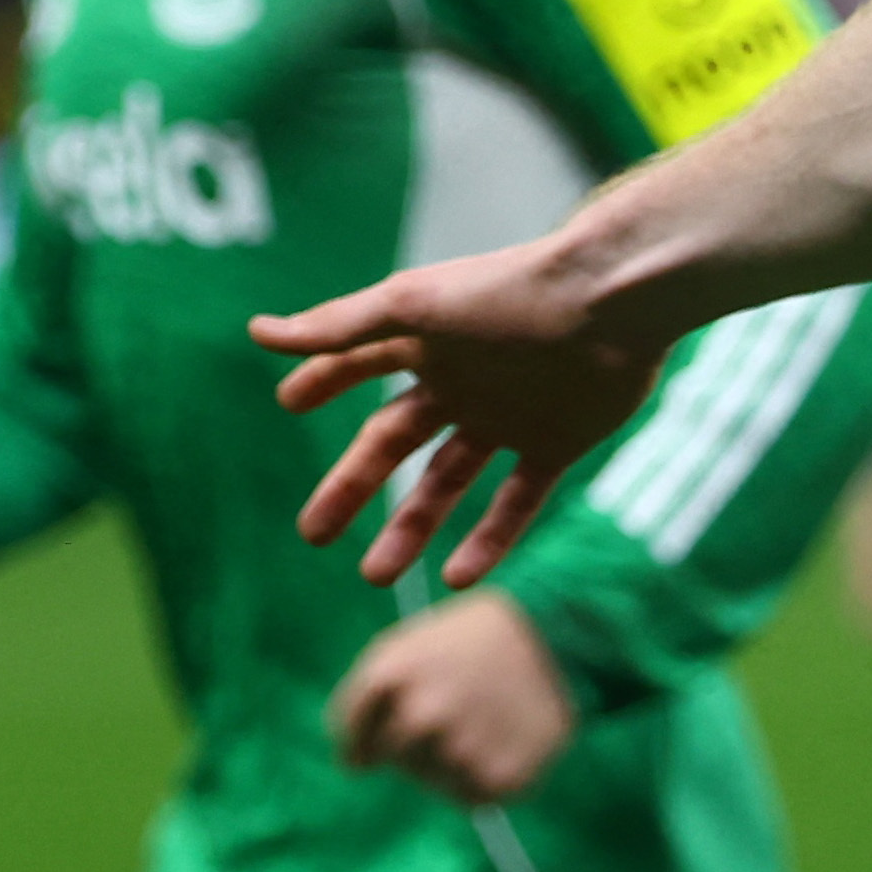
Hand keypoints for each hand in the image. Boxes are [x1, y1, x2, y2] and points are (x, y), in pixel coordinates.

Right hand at [255, 234, 673, 587]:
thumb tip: (259, 333)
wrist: (612, 303)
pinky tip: (457, 578)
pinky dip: (490, 540)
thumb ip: (339, 329)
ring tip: (375, 574)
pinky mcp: (558, 442)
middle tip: (313, 535)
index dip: (324, 380)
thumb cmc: (508, 294)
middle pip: (396, 443)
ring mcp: (511, 414)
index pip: (360, 364)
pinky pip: (518, 501)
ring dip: (413, 527)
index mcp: (429, 342)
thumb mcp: (413, 307)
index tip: (289, 405)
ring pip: (449, 482)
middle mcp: (465, 380)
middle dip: (352, 487)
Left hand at [329, 593, 579, 805]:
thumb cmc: (475, 638)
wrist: (557, 635)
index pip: (351, 737)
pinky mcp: (498, 778)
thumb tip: (353, 764)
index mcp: (391, 675)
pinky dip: (483, 776)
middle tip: (448, 719)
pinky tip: (503, 740)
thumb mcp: (412, 643)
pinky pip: (472, 794)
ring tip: (483, 720)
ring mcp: (461, 749)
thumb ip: (372, 696)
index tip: (368, 751)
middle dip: (409, 746)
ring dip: (448, 761)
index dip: (359, 744)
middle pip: (394, 756)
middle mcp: (421, 715)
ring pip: (433, 778)